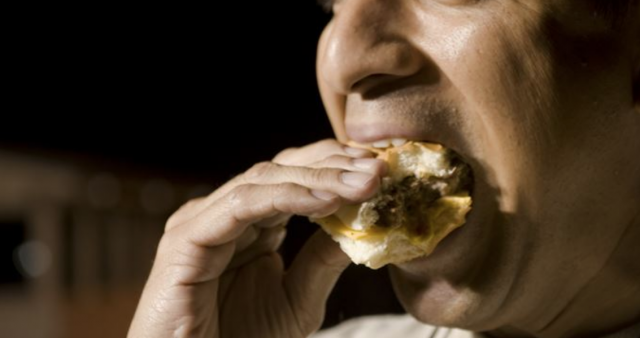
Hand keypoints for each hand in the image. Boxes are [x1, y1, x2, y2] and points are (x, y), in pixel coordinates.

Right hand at [128, 139, 386, 337]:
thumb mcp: (299, 299)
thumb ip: (323, 259)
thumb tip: (363, 221)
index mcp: (249, 222)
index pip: (295, 177)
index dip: (338, 167)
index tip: (383, 168)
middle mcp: (225, 213)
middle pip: (283, 168)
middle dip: (334, 164)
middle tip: (380, 166)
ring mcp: (203, 220)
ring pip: (265, 179)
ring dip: (320, 177)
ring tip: (365, 182)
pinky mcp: (186, 238)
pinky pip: (243, 205)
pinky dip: (288, 197)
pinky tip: (328, 201)